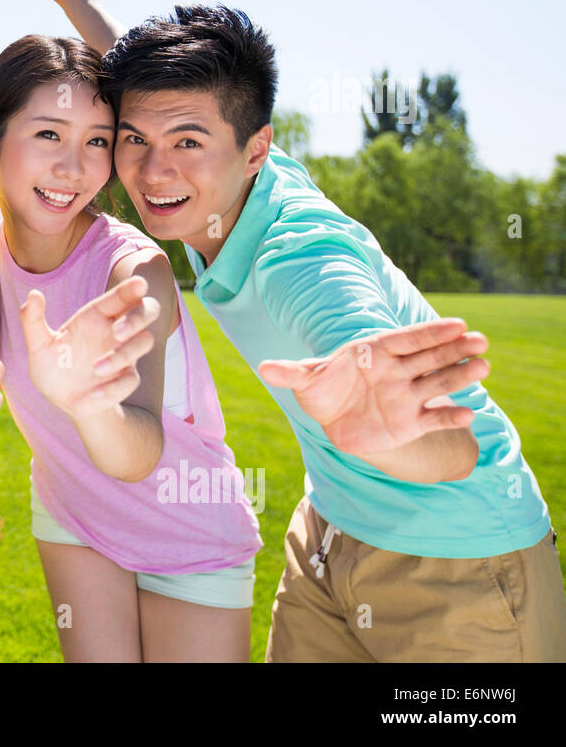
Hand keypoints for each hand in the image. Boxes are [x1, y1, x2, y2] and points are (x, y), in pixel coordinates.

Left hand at [19, 277, 159, 418]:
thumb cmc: (53, 365)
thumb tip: (33, 294)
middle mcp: (114, 332)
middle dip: (139, 316)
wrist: (61, 400)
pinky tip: (94, 394)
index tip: (139, 284)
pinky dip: (114, 387)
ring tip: (97, 368)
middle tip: (118, 330)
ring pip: (144, 342)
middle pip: (146, 311)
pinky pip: (131, 380)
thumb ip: (33, 320)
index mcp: (96, 316)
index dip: (131, 288)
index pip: (119, 296)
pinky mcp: (124, 381)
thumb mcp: (39, 344)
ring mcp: (123, 356)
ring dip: (124, 354)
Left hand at [257, 319, 488, 455]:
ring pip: (439, 383)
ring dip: (461, 376)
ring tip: (483, 367)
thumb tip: (263, 367)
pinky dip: (449, 417)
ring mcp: (408, 396)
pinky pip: (434, 417)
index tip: (458, 324)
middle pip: (432, 357)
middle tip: (480, 341)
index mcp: (377, 352)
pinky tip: (467, 415)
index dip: (432, 332)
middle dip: (455, 349)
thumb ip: (290, 371)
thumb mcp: (304, 379)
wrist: (333, 420)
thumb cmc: (323, 390)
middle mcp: (399, 371)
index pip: (409, 339)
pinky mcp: (412, 422)